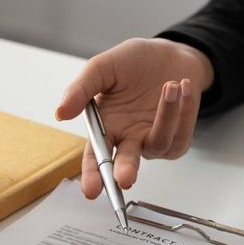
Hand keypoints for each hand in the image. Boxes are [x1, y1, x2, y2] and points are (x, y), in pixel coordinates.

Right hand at [54, 38, 213, 198]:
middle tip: (124, 178)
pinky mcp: (178, 138)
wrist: (169, 54)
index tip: (91, 190)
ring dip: (166, 115)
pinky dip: (183, 110)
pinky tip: (183, 87)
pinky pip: (180, 133)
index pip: (96, 157)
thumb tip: (60, 113)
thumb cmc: (134, 63)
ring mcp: (153, 141)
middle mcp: (129, 139)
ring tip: (170, 85)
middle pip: (125, 164)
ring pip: (158, 142)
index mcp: (107, 128)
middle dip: (124, 171)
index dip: (92, 175)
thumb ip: (81, 89)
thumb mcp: (102, 68)